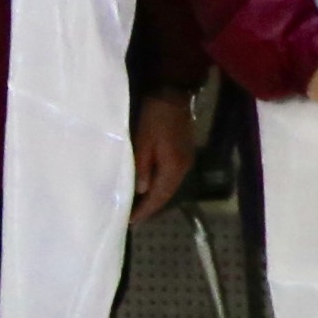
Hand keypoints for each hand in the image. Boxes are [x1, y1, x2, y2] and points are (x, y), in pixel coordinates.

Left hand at [129, 90, 195, 221]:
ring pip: (170, 186)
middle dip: (151, 207)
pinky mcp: (184, 154)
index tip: (131, 221)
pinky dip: (161, 185)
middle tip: (134, 217)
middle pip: (167, 194)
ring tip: (140, 206)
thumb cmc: (154, 118)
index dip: (145, 210)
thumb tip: (142, 190)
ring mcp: (186, 161)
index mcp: (173, 167)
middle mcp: (183, 168)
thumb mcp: (143, 142)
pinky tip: (151, 187)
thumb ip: (142, 168)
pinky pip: (172, 177)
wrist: (172, 96)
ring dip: (156, 197)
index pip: (159, 196)